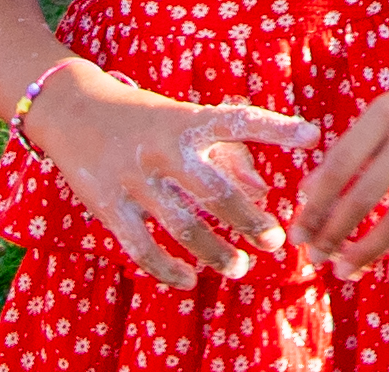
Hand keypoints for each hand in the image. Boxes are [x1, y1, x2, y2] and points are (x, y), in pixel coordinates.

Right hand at [37, 82, 311, 288]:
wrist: (74, 110)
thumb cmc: (145, 118)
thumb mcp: (184, 122)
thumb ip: (225, 154)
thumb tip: (262, 191)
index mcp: (188, 121)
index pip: (239, 120)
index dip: (277, 128)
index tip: (314, 136)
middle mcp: (164, 149)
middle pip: (216, 192)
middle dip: (249, 222)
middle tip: (274, 241)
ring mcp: (135, 180)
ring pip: (183, 228)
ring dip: (215, 253)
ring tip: (240, 266)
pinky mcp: (108, 206)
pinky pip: (142, 248)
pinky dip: (167, 269)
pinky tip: (189, 278)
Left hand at [289, 69, 388, 282]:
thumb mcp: (382, 112)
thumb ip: (347, 151)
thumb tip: (307, 195)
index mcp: (385, 113)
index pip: (339, 167)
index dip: (314, 206)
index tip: (297, 234)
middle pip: (365, 195)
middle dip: (334, 234)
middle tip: (315, 258)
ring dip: (368, 250)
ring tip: (346, 270)